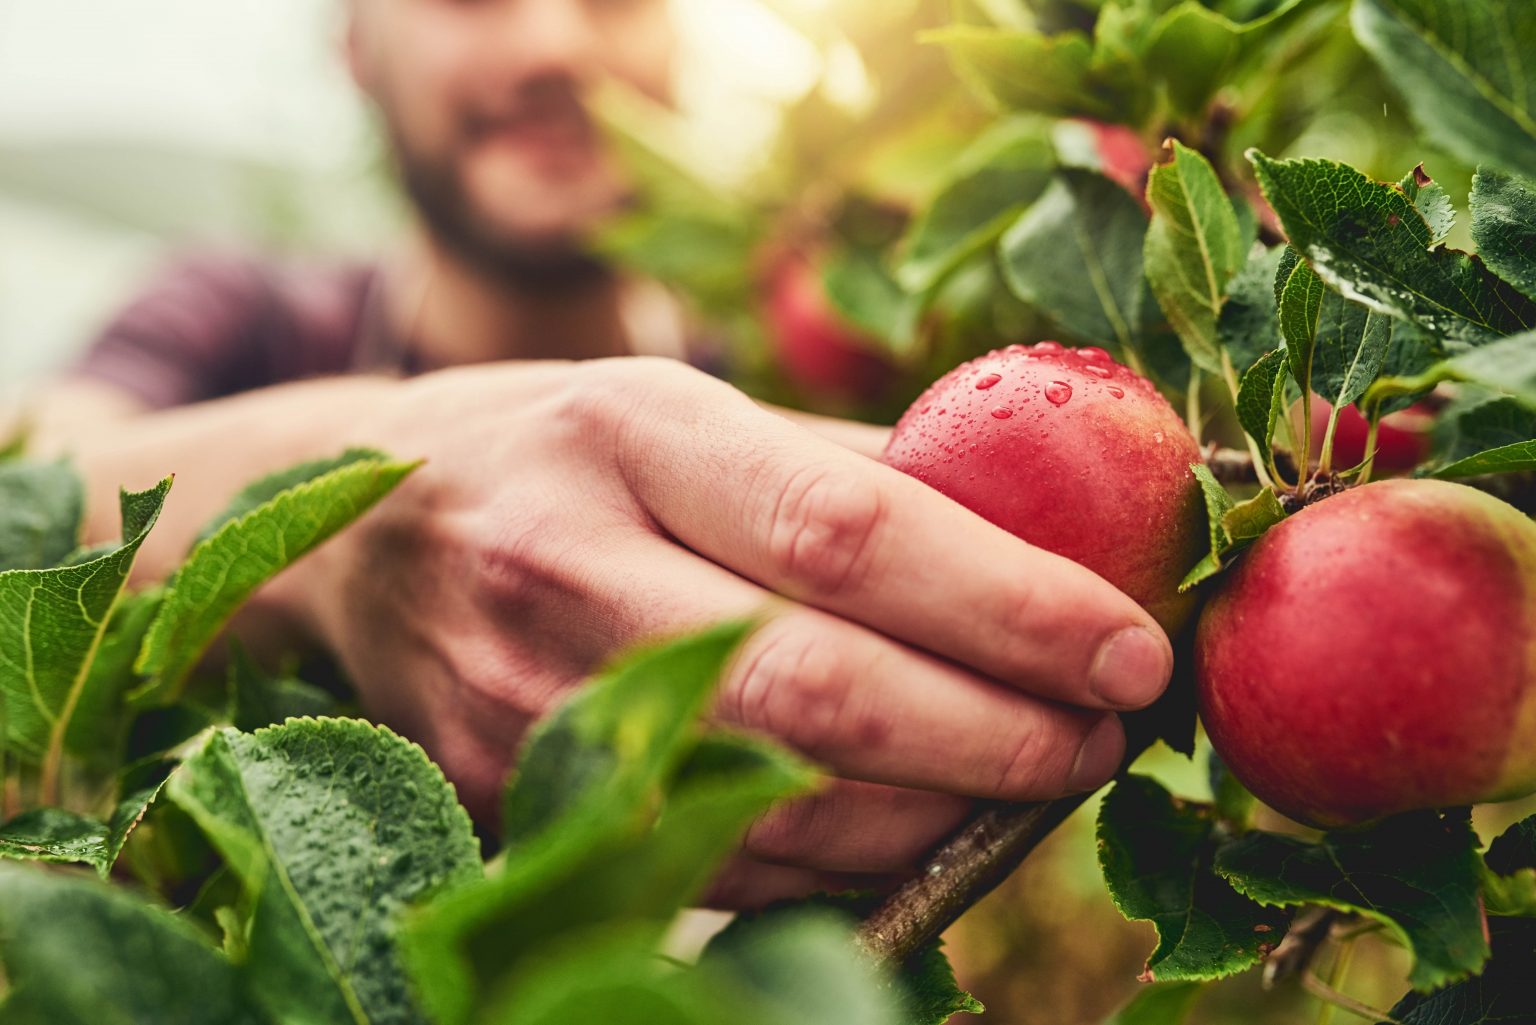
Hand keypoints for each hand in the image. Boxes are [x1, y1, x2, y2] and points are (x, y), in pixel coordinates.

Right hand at [281, 357, 1172, 905]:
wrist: (365, 545)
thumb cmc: (559, 451)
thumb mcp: (685, 410)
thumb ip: (846, 471)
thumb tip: (1044, 542)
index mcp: (629, 432)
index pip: (848, 531)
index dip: (1010, 604)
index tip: (1131, 649)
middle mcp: (566, 567)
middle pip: (822, 690)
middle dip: (999, 734)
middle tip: (1103, 732)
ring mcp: (523, 701)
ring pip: (779, 802)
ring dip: (940, 813)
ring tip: (1034, 777)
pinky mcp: (510, 798)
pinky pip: (716, 861)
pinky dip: (844, 859)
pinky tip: (918, 823)